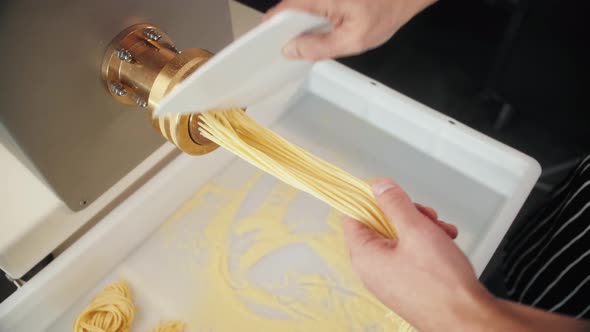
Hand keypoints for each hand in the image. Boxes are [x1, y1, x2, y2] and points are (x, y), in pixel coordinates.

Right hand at [263, 0, 437, 59]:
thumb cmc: (386, 10)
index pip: (283, 10)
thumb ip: (320, 47)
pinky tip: (312, 34)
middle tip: (285, 52)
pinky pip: (309, 4)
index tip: (262, 44)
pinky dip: (308, 19)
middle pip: (289, 8)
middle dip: (285, 30)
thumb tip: (292, 50)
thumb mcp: (354, 40)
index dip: (270, 28)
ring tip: (299, 44)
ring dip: (297, 25)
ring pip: (298, 6)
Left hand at [342, 177, 493, 330]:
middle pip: (380, 225)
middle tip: (426, 215)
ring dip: (422, 228)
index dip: (370, 200)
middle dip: (406, 214)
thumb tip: (378, 186)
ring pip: (400, 238)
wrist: (469, 320)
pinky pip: (411, 255)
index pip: (353, 216)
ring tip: (442, 231)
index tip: (389, 192)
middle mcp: (373, 269)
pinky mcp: (409, 284)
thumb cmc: (442, 285)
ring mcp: (391, 278)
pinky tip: (446, 242)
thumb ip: (394, 203)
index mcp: (365, 255)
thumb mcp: (416, 230)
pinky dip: (428, 244)